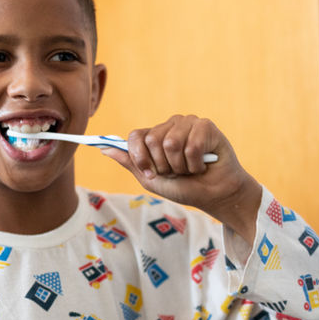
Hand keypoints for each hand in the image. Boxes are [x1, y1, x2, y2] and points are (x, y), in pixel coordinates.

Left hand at [100, 115, 262, 241]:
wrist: (215, 195)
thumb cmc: (185, 187)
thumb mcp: (151, 179)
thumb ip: (130, 162)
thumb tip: (103, 148)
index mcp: (155, 135)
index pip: (136, 136)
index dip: (140, 157)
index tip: (151, 174)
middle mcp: (170, 125)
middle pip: (153, 140)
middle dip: (164, 165)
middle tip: (178, 171)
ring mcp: (188, 123)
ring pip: (171, 143)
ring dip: (181, 166)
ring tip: (191, 168)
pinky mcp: (206, 126)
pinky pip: (192, 145)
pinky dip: (196, 163)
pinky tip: (203, 164)